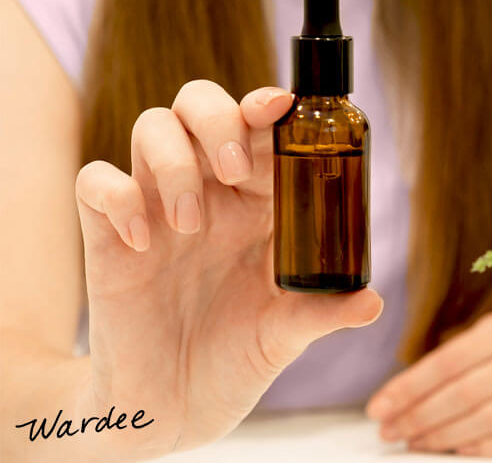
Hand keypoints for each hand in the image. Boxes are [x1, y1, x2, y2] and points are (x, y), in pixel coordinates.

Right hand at [75, 80, 382, 456]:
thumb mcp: (284, 335)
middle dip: (218, 119)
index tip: (283, 105)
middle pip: (200, 105)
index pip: (258, 130)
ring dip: (173, 160)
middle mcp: (207, 194)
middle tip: (232, 171)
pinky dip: (117, 196)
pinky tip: (144, 241)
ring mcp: (156, 208)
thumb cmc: (234, 359)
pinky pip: (95, 181)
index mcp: (255, 204)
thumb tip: (373, 300)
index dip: (267, 107)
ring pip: (153, 127)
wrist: (173, 408)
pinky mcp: (109, 236)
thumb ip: (323, 312)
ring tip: (190, 224)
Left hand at [365, 309, 491, 456]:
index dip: (408, 388)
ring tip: (413, 441)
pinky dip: (484, 448)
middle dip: (418, 416)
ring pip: (486, 420)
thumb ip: (445, 358)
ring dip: (442, 436)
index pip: (446, 362)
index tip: (378, 408)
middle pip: (463, 394)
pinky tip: (455, 451)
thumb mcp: (483, 335)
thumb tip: (394, 398)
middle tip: (389, 431)